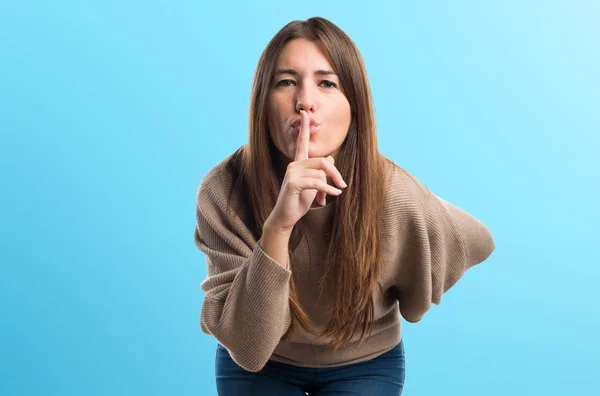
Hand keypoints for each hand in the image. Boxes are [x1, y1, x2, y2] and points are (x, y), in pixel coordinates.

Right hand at [266, 110, 346, 232]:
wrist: (286, 217)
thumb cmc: (298, 201)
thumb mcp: (314, 185)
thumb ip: (321, 172)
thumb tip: (331, 159)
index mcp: (298, 163)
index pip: (302, 142)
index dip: (304, 128)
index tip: (304, 113)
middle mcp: (294, 165)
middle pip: (322, 162)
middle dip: (335, 174)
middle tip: (342, 185)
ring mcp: (292, 173)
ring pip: (320, 173)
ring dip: (329, 186)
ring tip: (331, 196)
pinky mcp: (293, 183)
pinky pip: (316, 182)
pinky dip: (327, 190)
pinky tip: (334, 195)